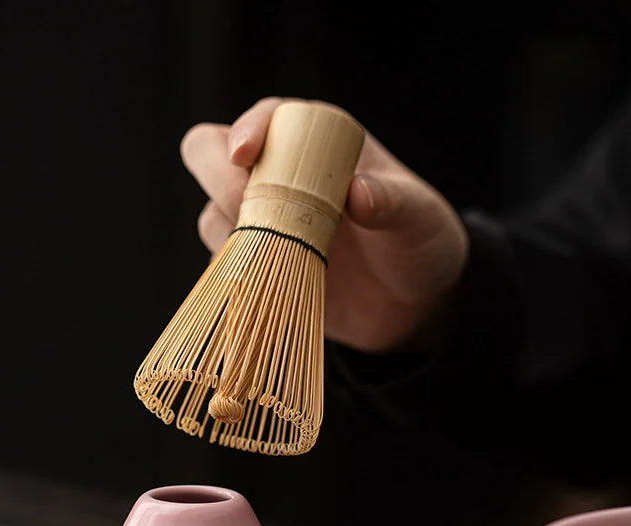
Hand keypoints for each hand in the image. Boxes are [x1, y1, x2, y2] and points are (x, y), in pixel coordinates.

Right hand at [180, 97, 468, 353]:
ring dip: (231, 232)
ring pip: (213, 211)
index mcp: (318, 141)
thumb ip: (393, 201)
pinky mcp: (260, 261)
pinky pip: (225, 260)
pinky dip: (237, 270)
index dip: (248, 130)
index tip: (246, 156)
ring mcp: (265, 219)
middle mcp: (280, 173)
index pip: (266, 118)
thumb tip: (357, 194)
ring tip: (278, 257)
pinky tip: (270, 282)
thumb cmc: (419, 242)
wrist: (414, 301)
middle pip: (211, 154)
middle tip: (248, 210)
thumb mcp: (419, 217)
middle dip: (219, 177)